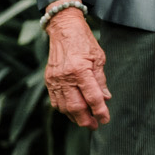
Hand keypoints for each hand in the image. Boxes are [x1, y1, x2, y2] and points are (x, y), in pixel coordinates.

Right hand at [44, 11, 110, 128]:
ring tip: (85, 121)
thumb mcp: (99, 58)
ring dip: (75, 117)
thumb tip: (106, 98)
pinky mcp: (48, 80)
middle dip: (86, 120)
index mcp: (80, 70)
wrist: (64, 29)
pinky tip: (72, 112)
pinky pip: (55, 101)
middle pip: (75, 107)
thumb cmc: (84, 41)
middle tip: (94, 125)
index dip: (100, 111)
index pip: (92, 97)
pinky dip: (64, 110)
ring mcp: (54, 80)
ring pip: (64, 107)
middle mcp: (65, 77)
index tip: (105, 119)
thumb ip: (101, 80)